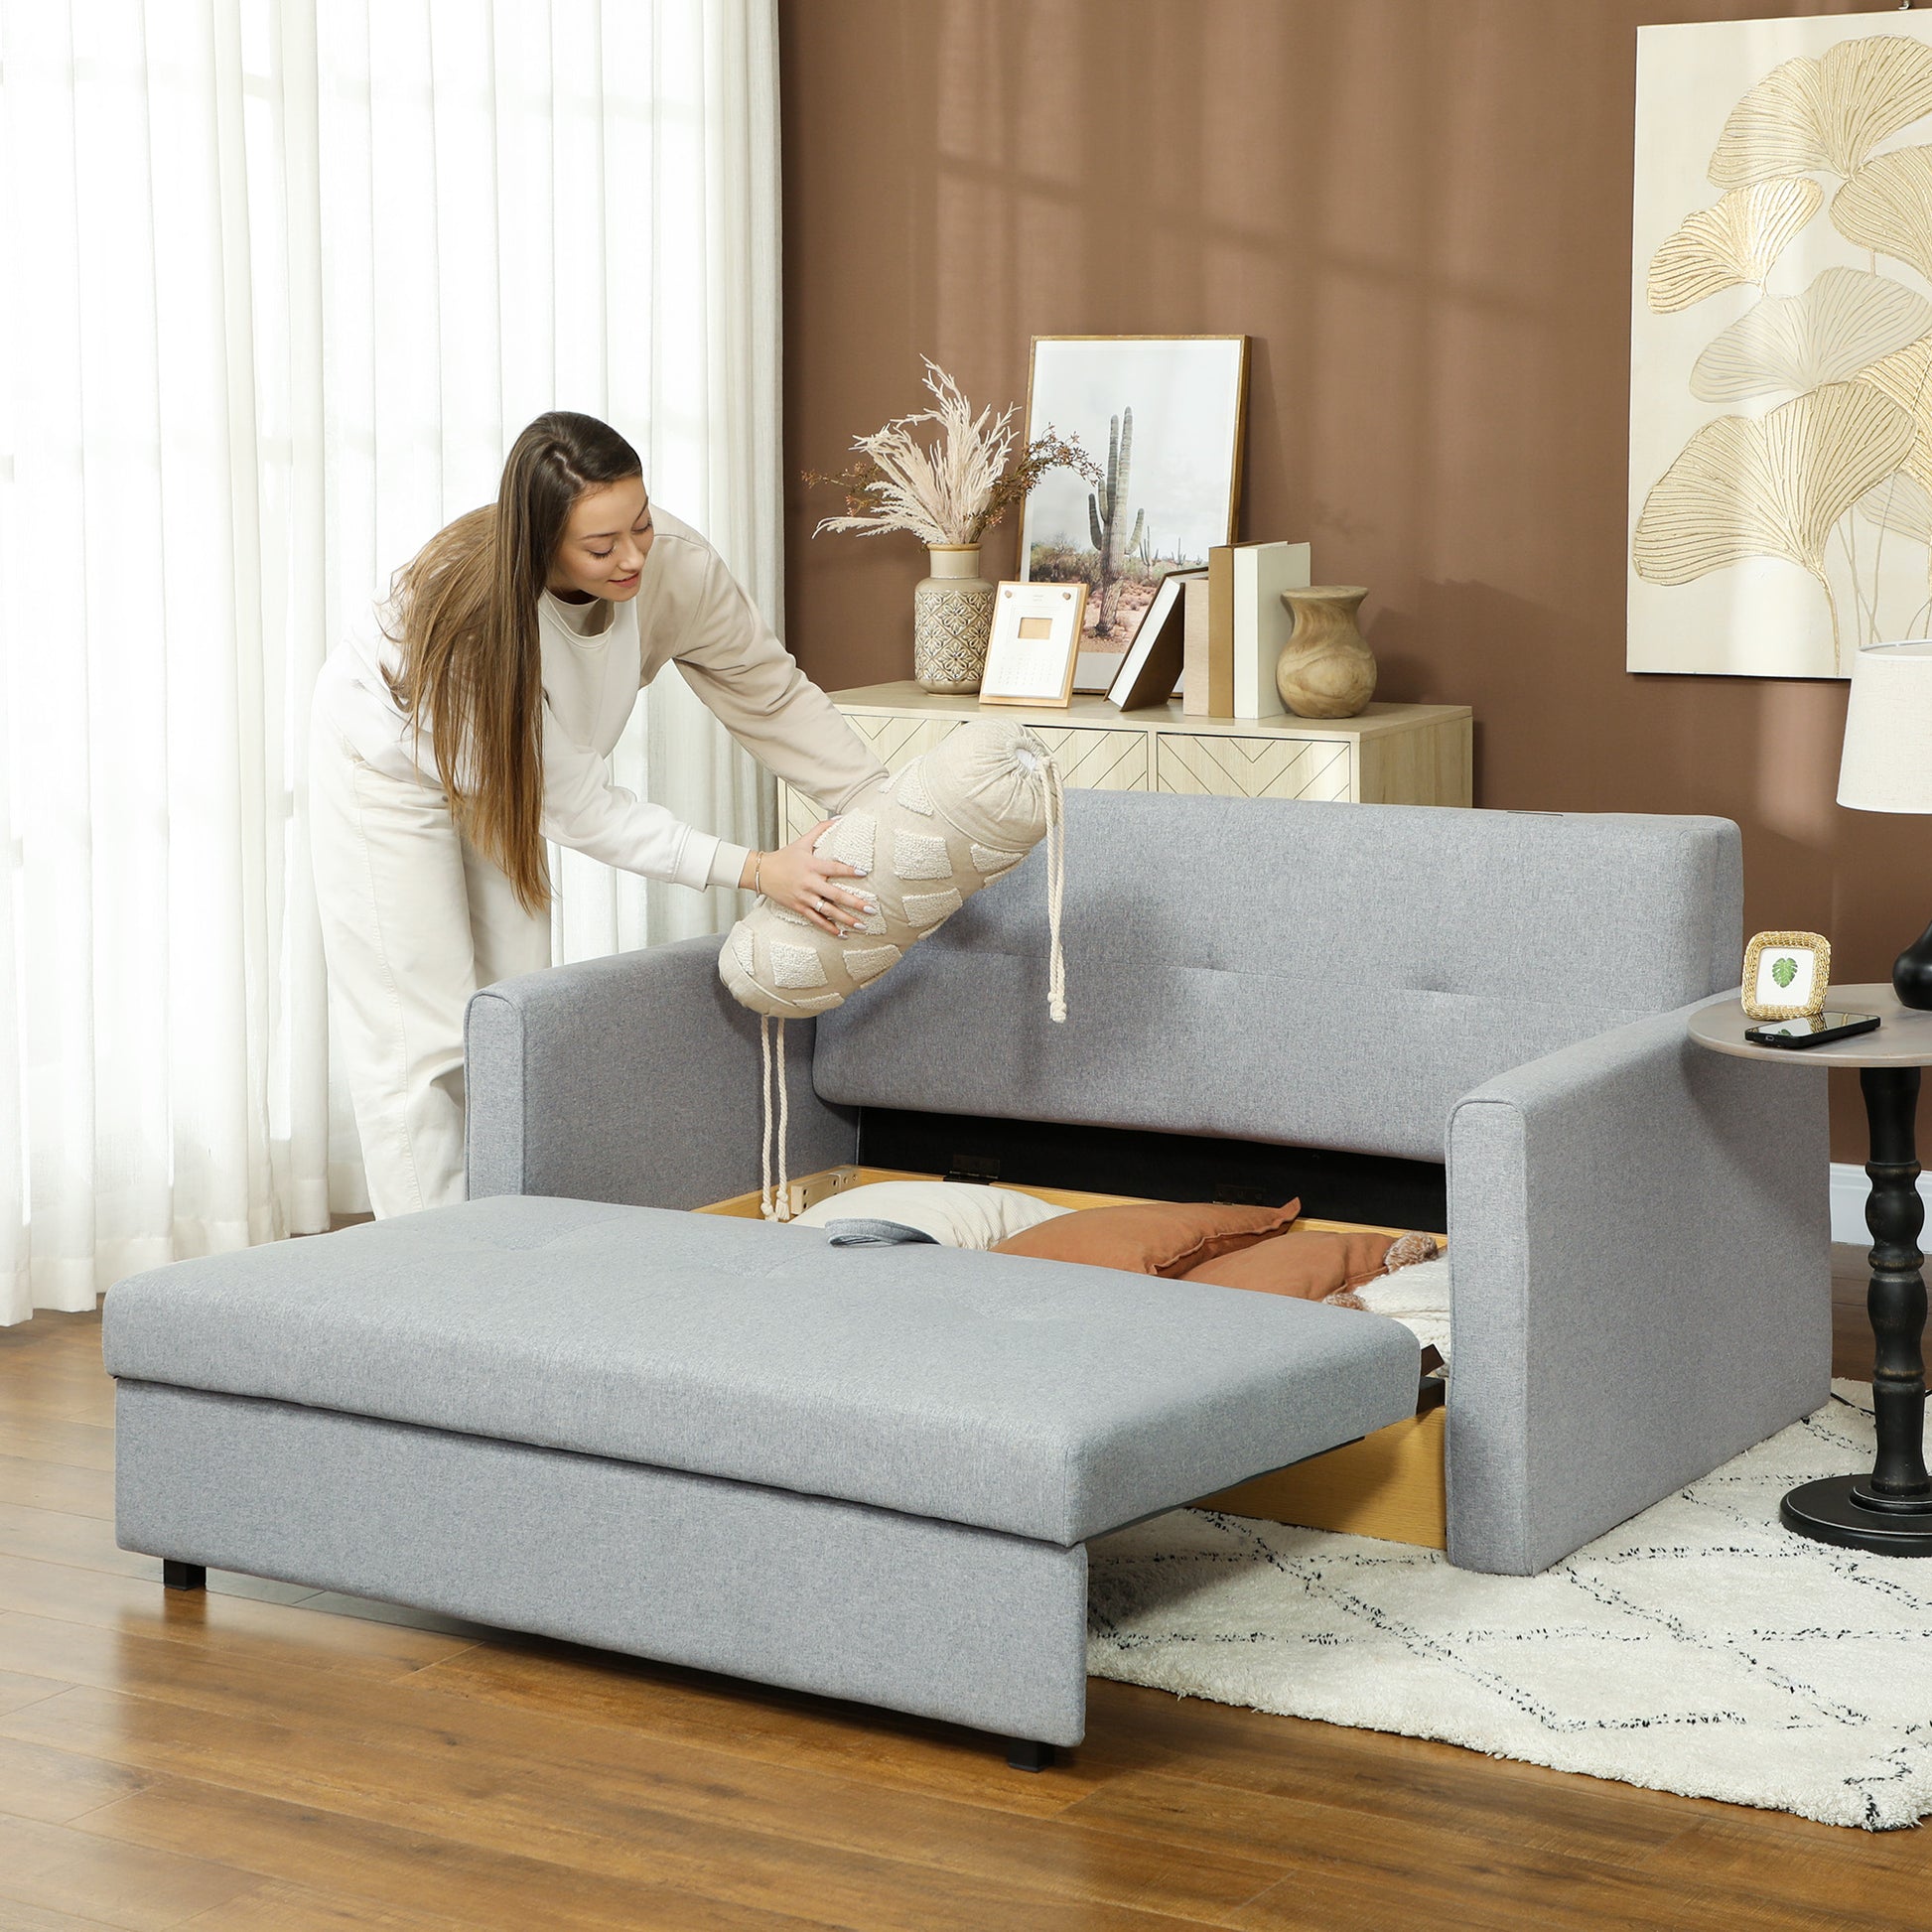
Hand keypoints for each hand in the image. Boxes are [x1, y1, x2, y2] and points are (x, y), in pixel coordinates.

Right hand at [742, 819, 875, 936]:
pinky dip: (829, 928)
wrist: (761, 872)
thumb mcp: (802, 841)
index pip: (833, 868)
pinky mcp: (798, 907)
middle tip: (870, 909)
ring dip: (845, 919)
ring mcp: (804, 897)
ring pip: (827, 911)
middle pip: (834, 895)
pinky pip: (816, 920)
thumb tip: (840, 818)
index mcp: (812, 865)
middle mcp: (809, 883)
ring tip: (862, 925)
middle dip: (853, 903)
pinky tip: (842, 934)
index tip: (864, 873)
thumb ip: (821, 829)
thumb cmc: (785, 856)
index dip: (848, 870)